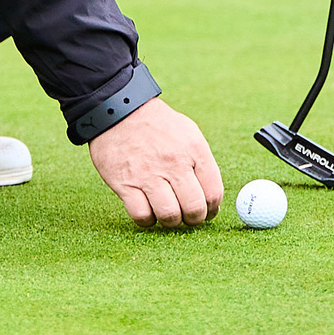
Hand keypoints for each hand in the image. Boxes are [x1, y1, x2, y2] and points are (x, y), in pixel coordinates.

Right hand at [86, 98, 223, 228]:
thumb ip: (201, 163)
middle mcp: (174, 163)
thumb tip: (212, 197)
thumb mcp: (188, 134)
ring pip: (169, 216)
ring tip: (168, 214)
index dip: (212, 209)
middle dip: (194, 220)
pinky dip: (148, 220)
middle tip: (188, 218)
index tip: (208, 213)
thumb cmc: (158, 126)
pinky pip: (142, 216)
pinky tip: (149, 211)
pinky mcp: (125, 184)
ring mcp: (149, 175)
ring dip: (172, 222)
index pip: (214, 192)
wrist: (119, 112)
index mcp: (194, 150)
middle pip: (194, 208)